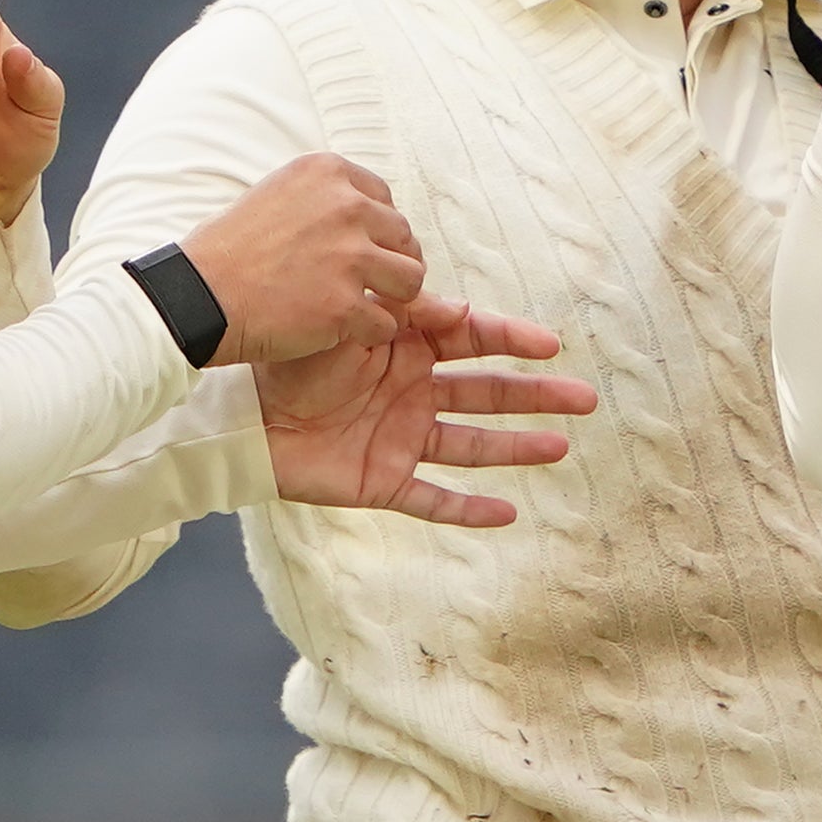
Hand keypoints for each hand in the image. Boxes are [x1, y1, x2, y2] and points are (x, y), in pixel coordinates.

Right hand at [180, 152, 438, 365]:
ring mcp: (348, 256)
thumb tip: (370, 212)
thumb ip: (325, 199)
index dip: (377, 231)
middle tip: (364, 284)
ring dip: (392, 298)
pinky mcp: (344, 304)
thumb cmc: (230, 251)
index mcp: (328, 174)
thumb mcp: (276, 195)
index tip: (358, 250)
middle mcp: (345, 207)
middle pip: (404, 237)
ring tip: (363, 308)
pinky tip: (344, 331)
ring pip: (411, 279)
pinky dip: (370, 332)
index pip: (385, 200)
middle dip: (389, 263)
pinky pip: (387, 322)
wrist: (198, 295)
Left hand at [254, 302, 597, 528]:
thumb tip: (459, 308)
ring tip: (562, 448)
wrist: (235, 415)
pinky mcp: (384, 481)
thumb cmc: (286, 360)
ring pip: (473, 445)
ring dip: (517, 448)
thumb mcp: (346, 324)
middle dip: (537, 396)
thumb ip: (398, 316)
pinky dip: (468, 510)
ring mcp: (403, 439)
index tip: (551, 344)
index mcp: (407, 347)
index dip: (513, 340)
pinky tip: (508, 513)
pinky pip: (433, 500)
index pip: (473, 339)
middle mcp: (414, 392)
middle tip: (586, 398)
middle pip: (488, 394)